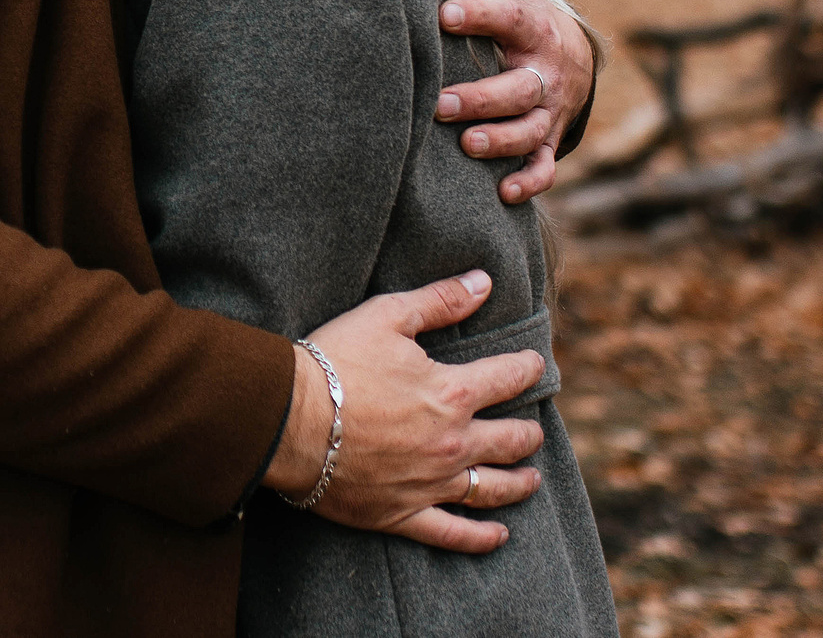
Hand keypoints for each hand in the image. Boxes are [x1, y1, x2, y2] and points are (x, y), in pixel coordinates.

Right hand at [261, 270, 547, 553]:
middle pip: (510, 440)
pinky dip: (480, 538)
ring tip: (532, 479)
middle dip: (528, 432)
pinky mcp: (402, 514)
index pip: (507, 378)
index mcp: (452, 394)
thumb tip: (483, 283)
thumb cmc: (334, 362)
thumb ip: (440, 301)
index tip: (535, 364)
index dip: (527, 368)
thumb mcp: (386, 316)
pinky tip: (498, 536)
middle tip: (534, 430)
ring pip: (491, 489)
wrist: (287, 418)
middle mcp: (451, 443)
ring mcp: (430, 483)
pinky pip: (452, 534)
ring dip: (518, 483)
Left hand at [437, 0, 597, 202]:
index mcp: (533, 28)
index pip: (509, 18)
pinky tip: (504, 192)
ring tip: (467, 144)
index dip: (480, 16)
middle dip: (480, 99)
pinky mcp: (550, 138)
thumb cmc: (518, 19)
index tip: (444, 14)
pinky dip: (529, 181)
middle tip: (439, 104)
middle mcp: (546, 71)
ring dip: (501, 140)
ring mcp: (551, 109)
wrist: (572, 52)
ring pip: (530, 130)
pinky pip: (545, 165)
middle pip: (518, 88)